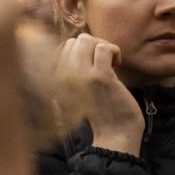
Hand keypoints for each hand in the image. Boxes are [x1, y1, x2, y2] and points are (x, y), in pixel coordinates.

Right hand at [57, 33, 144, 153]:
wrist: (114, 134)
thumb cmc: (101, 111)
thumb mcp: (78, 90)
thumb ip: (73, 71)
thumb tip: (80, 45)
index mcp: (55, 78)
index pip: (65, 46)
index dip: (84, 51)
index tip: (94, 65)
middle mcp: (62, 74)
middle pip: (75, 40)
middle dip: (94, 46)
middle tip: (105, 63)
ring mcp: (80, 74)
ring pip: (87, 39)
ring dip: (103, 46)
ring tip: (111, 63)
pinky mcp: (99, 76)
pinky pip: (103, 48)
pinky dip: (114, 51)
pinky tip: (118, 65)